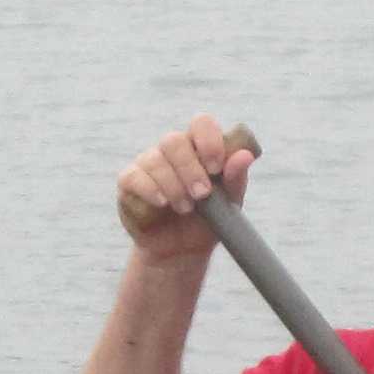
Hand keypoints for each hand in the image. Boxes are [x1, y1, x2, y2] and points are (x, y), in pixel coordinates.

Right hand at [115, 118, 256, 261]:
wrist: (182, 250)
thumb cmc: (207, 220)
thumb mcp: (228, 202)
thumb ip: (235, 178)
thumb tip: (245, 156)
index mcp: (198, 146)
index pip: (201, 123)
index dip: (208, 141)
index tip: (216, 168)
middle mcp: (171, 150)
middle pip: (174, 140)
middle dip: (190, 169)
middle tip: (203, 195)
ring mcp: (147, 163)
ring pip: (155, 160)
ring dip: (173, 186)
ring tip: (186, 209)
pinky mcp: (129, 181)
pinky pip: (134, 177)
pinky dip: (151, 190)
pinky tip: (162, 204)